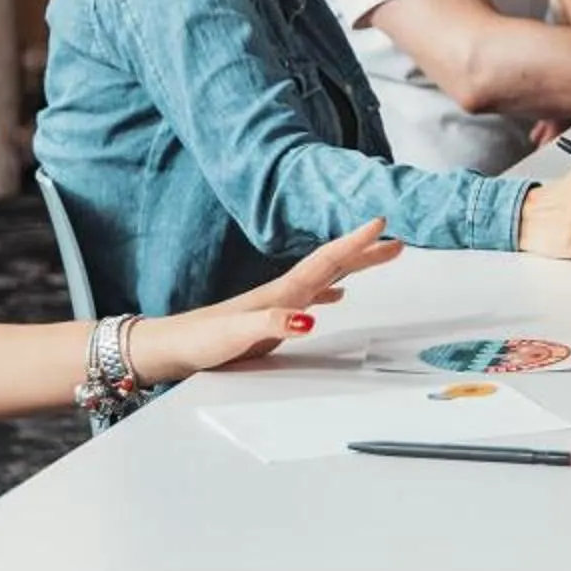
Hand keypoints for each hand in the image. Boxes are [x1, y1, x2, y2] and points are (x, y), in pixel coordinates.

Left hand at [132, 219, 405, 381]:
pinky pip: (312, 296)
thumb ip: (273, 323)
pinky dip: (330, 291)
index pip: (326, 262)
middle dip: (365, 251)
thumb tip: (308, 317)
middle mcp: (284, 292)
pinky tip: (335, 296)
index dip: (355, 244)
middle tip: (397, 241)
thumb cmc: (201, 340)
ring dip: (353, 266)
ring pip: (327, 277)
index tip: (382, 223)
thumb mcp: (239, 334)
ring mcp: (278, 303)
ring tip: (377, 257)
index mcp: (282, 292)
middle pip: (333, 264)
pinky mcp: (272, 317)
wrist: (173, 347)